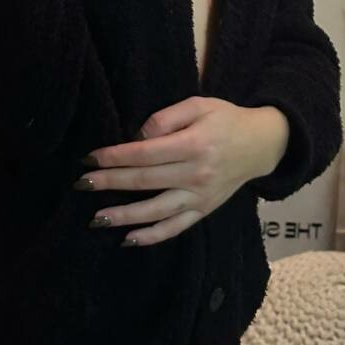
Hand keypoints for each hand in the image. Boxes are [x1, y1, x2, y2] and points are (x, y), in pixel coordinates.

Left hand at [73, 95, 289, 246]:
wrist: (262, 144)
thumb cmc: (225, 119)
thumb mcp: (198, 105)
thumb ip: (166, 118)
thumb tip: (137, 138)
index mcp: (194, 144)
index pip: (145, 153)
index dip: (115, 157)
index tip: (90, 158)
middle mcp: (196, 174)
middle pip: (145, 181)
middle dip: (110, 183)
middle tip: (82, 184)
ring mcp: (201, 197)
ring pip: (157, 211)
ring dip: (125, 216)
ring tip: (97, 218)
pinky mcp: (205, 210)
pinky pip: (176, 228)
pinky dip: (152, 237)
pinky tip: (128, 239)